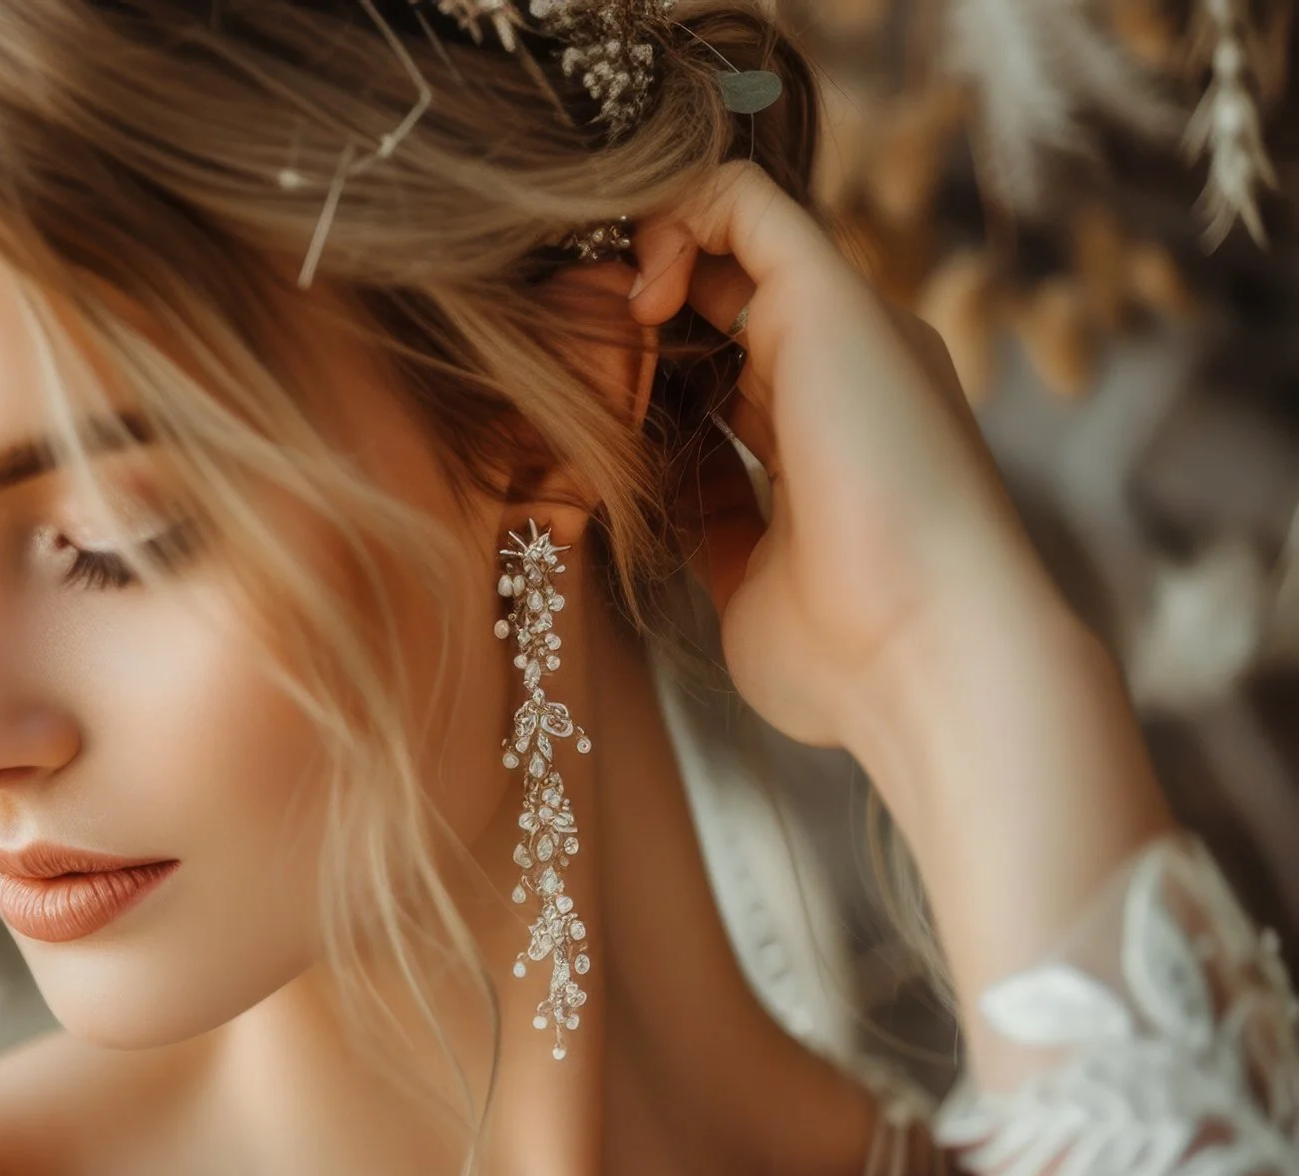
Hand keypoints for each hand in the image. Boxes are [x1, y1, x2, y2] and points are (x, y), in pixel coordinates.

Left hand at [624, 162, 1172, 1008]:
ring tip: (585, 329)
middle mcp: (837, 372)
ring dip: (635, 268)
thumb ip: (714, 531)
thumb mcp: (749, 584)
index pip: (716, 375)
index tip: (576, 414)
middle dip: (625, 320)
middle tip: (560, 361)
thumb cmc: (844, 661)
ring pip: (722, 242)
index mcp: (823, 441)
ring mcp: (839, 330)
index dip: (640, 379)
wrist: (932, 660)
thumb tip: (663, 511)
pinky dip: (668, 216)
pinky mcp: (828, 297)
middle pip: (713, 307)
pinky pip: (740, 197)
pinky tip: (632, 298)